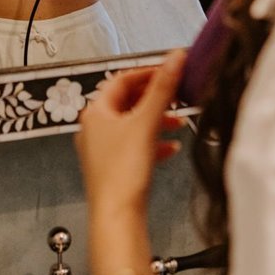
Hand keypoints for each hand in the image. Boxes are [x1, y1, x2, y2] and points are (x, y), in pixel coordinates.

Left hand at [75, 51, 186, 219]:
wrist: (117, 216)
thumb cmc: (121, 173)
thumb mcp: (146, 123)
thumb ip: (162, 89)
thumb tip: (174, 58)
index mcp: (96, 113)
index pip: (122, 80)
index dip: (147, 73)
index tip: (169, 70)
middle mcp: (95, 129)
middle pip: (128, 102)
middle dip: (155, 99)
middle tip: (177, 94)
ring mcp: (103, 149)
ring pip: (134, 125)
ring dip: (157, 120)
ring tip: (179, 121)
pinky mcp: (114, 167)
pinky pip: (136, 146)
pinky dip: (154, 143)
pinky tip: (171, 148)